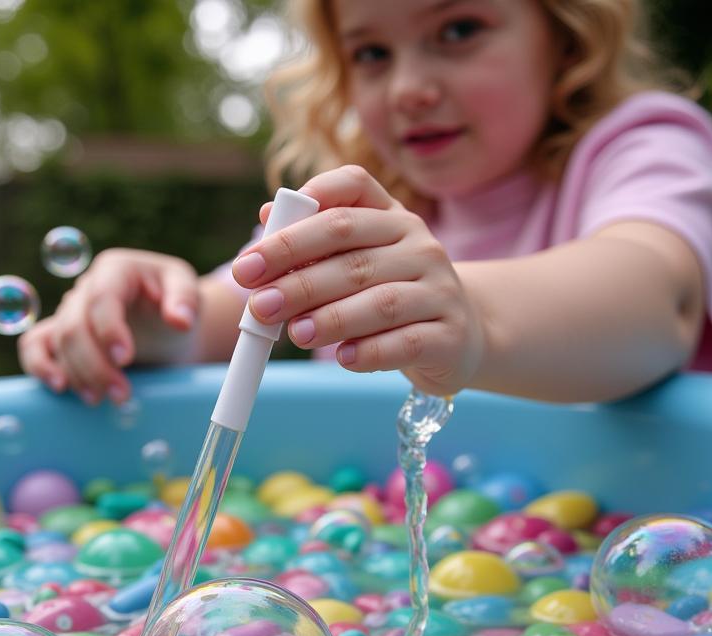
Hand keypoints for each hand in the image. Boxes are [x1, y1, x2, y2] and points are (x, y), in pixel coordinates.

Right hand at [18, 249, 198, 404]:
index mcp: (116, 270)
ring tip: (100, 400)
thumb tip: (180, 320)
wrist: (164, 322)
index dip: (109, 329)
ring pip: (58, 341)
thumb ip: (185, 299)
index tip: (124, 359)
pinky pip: (35, 344)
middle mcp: (87, 288)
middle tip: (121, 395)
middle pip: (76, 325)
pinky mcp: (60, 334)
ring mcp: (70, 311)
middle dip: (96, 365)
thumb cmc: (174, 302)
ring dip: (77, 375)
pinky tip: (59, 387)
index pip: (103, 298)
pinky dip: (39, 365)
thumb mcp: (187, 291)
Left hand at [231, 165, 486, 394]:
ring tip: (295, 334)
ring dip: (331, 318)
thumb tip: (267, 218)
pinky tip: (342, 358)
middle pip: (353, 256)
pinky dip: (370, 351)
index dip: (295, 225)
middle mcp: (421, 247)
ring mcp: (440, 290)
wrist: (460, 336)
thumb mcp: (358, 262)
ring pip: (380, 301)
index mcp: (393, 218)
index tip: (251, 259)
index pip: (347, 200)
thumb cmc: (393, 294)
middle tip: (258, 304)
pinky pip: (405, 343)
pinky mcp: (449, 336)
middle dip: (298, 281)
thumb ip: (315, 242)